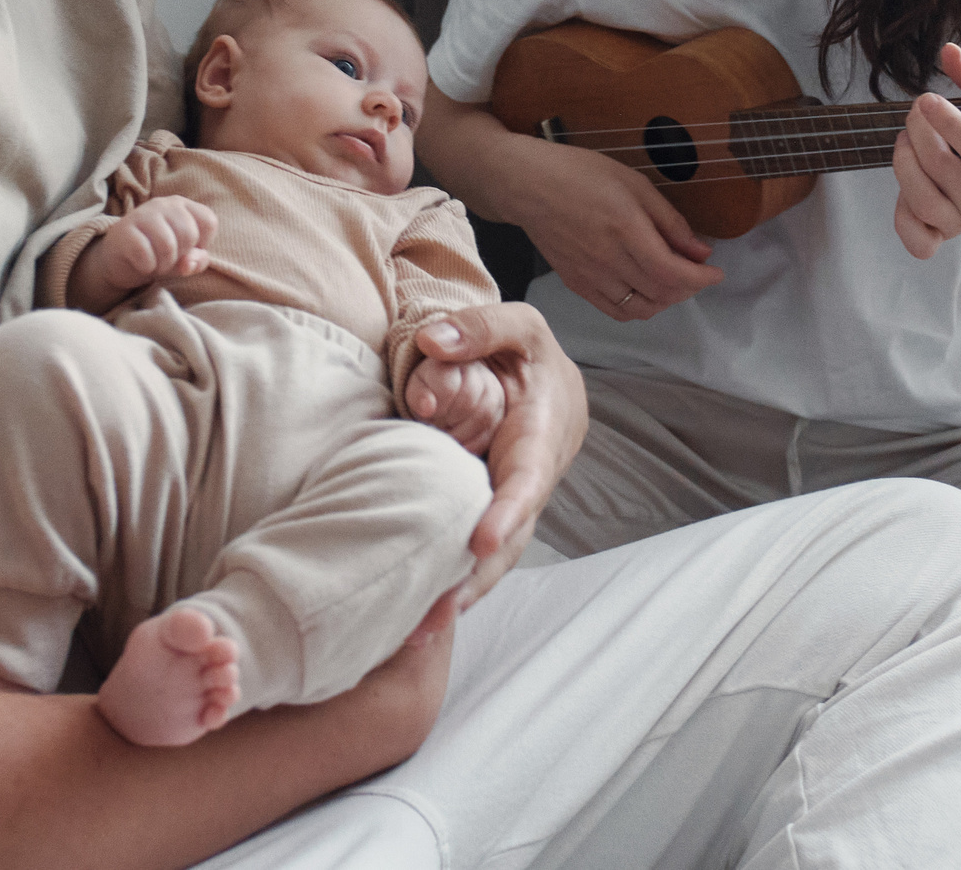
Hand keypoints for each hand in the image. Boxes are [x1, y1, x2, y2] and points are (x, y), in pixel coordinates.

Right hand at [73, 197, 216, 310]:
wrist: (119, 262)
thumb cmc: (158, 255)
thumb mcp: (183, 259)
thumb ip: (197, 260)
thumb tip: (189, 263)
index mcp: (182, 205)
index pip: (209, 222)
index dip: (203, 244)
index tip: (187, 249)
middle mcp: (163, 204)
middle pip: (189, 235)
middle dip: (181, 256)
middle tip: (167, 259)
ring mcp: (142, 215)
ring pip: (168, 245)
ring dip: (164, 264)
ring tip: (156, 263)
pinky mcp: (124, 231)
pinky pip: (146, 255)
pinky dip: (147, 267)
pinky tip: (142, 264)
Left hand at [412, 302, 584, 606]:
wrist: (549, 381)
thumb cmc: (530, 354)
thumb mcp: (520, 327)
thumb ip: (481, 329)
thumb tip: (432, 343)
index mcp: (543, 438)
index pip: (528, 482)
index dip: (508, 515)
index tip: (482, 543)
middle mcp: (529, 482)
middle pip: (510, 543)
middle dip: (476, 582)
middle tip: (436, 615)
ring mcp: (509, 506)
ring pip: (490, 561)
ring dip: (458, 597)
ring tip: (412, 633)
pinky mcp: (485, 515)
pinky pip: (469, 554)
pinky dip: (449, 584)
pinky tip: (412, 617)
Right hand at [504, 136, 723, 321]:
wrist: (528, 185)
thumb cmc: (580, 173)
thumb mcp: (634, 183)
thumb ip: (670, 220)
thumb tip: (700, 252)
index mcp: (625, 228)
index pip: (672, 272)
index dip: (701, 279)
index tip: (717, 273)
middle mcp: (608, 258)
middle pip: (661, 293)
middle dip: (688, 287)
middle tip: (697, 271)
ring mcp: (590, 276)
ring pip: (641, 308)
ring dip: (666, 300)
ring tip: (673, 281)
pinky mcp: (577, 284)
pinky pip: (616, 311)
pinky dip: (639, 308)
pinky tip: (646, 291)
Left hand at [892, 42, 960, 259]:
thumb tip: (949, 52)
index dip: (947, 121)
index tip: (927, 99)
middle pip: (940, 167)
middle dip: (918, 131)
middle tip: (915, 111)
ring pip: (921, 200)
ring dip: (903, 161)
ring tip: (905, 139)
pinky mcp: (942, 235)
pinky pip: (916, 238)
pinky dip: (901, 214)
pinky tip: (905, 183)